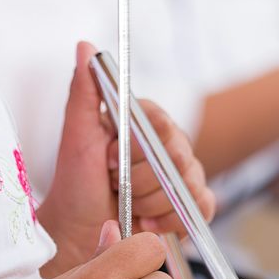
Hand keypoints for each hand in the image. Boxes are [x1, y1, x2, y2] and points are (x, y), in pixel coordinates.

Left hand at [37, 44, 215, 269]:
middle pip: (176, 157)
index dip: (136, 148)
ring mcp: (184, 174)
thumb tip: (84, 46)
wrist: (78, 232)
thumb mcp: (76, 136)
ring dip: (151, 203)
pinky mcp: (191, 204)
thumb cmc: (76, 183)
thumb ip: (85, 91)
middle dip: (140, 181)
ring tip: (129, 206)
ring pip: (187, 185)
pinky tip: (148, 223)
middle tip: (116, 186)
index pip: (161, 124)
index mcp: (145, 122)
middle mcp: (169, 143)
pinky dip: (172, 220)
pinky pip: (201, 207)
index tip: (110, 160)